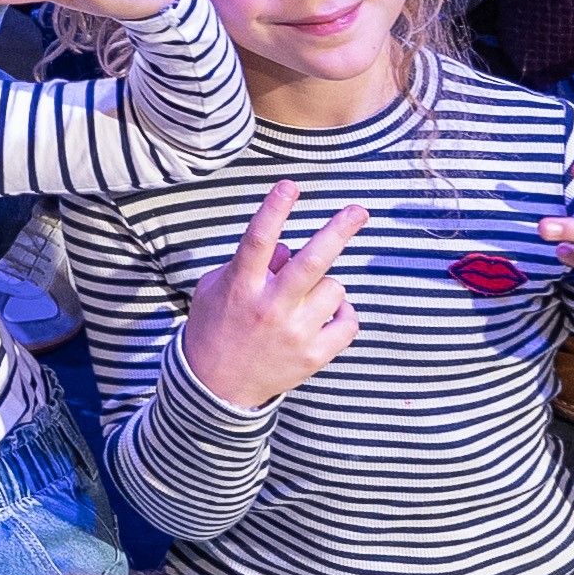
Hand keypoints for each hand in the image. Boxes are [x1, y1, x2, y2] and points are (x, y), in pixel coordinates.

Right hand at [174, 179, 370, 414]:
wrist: (215, 389)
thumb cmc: (214, 328)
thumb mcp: (215, 289)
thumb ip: (248, 264)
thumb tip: (286, 248)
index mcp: (241, 287)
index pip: (258, 240)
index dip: (275, 209)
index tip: (291, 185)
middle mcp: (270, 307)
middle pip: (312, 262)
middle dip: (339, 230)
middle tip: (359, 211)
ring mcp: (295, 333)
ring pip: (334, 289)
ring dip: (326, 287)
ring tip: (307, 299)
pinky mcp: (314, 356)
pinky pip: (348, 322)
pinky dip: (343, 314)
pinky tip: (327, 316)